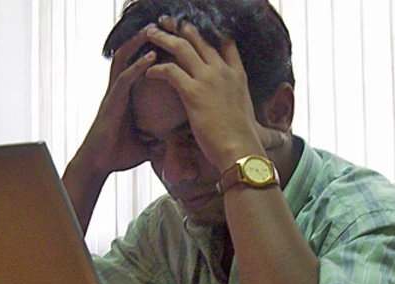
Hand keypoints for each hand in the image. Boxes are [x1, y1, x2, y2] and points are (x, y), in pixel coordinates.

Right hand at [75, 26, 156, 174]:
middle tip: (160, 26)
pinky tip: (150, 57)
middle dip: (143, 40)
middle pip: (129, 56)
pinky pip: (124, 79)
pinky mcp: (111, 103)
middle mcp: (118, 91)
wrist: (98, 166)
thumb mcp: (147, 143)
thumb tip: (180, 140)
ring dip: (138, 44)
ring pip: (124, 61)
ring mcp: (113, 95)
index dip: (150, 51)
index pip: (138, 67)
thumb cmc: (118, 154)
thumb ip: (161, 137)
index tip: (166, 41)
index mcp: (127, 97)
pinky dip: (137, 66)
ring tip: (153, 31)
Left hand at [143, 17, 272, 170]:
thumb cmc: (242, 139)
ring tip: (150, 33)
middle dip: (181, 27)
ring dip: (163, 37)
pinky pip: (169, 70)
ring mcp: (208, 79)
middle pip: (200, 38)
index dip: (209, 32)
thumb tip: (234, 105)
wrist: (241, 150)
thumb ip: (237, 100)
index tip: (195, 27)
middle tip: (166, 21)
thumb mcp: (245, 111)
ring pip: (182, 47)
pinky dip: (156, 68)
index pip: (225, 42)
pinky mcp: (193, 92)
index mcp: (237, 75)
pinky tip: (148, 72)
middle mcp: (223, 71)